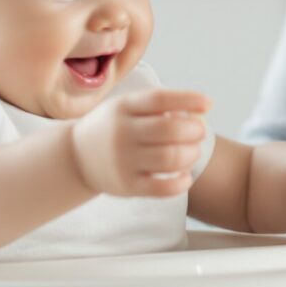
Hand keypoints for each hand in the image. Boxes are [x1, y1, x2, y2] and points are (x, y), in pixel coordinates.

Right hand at [68, 88, 211, 197]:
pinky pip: (163, 188)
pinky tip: (185, 176)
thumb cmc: (114, 128)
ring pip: (170, 158)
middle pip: (169, 129)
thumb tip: (200, 110)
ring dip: (191, 154)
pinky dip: (181, 182)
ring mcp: (123, 161)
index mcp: (123, 107)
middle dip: (195, 130)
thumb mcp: (126, 108)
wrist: (77, 157)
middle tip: (200, 132)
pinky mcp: (127, 186)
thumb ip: (158, 107)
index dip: (188, 99)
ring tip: (193, 152)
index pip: (159, 99)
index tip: (209, 103)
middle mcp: (122, 132)